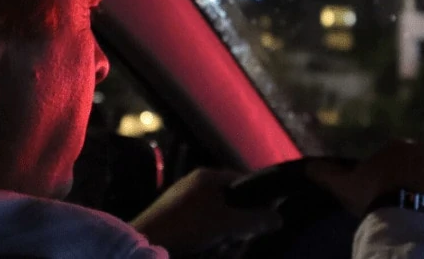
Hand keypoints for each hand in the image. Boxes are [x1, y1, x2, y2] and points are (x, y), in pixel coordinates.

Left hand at [130, 168, 282, 253]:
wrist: (144, 241)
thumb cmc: (188, 226)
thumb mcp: (229, 223)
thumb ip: (256, 219)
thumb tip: (279, 219)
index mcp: (207, 175)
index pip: (243, 180)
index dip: (258, 198)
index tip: (266, 218)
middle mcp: (194, 182)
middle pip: (230, 199)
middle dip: (239, 220)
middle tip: (241, 237)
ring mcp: (181, 200)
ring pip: (216, 214)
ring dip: (223, 231)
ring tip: (221, 245)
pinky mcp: (172, 217)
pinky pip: (200, 224)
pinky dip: (208, 235)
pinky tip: (206, 247)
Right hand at [306, 140, 423, 223]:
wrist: (408, 211)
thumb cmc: (375, 195)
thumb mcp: (345, 185)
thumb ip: (327, 174)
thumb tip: (307, 167)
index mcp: (397, 146)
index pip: (397, 158)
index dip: (393, 176)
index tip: (390, 192)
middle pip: (420, 164)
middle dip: (416, 179)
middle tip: (408, 201)